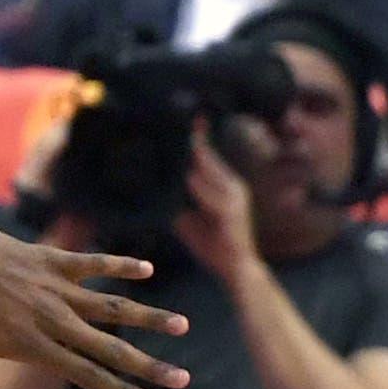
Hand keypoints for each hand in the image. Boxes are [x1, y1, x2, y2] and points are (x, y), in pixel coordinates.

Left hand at [0, 220, 188, 388]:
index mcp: (33, 346)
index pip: (86, 374)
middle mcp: (52, 319)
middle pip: (110, 346)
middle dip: (149, 365)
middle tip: (184, 378)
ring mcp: (54, 287)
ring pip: (111, 304)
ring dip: (148, 316)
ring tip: (181, 324)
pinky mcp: (50, 259)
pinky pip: (93, 262)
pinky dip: (120, 264)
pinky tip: (148, 269)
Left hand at [172, 130, 259, 282]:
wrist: (237, 271)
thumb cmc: (212, 243)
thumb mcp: (188, 218)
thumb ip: (176, 200)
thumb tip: (150, 186)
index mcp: (223, 184)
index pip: (205, 154)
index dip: (195, 136)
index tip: (184, 117)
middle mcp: (231, 186)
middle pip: (207, 156)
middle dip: (191, 139)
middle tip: (173, 118)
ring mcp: (234, 198)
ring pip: (210, 171)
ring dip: (193, 156)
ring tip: (176, 139)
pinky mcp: (232, 214)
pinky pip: (213, 196)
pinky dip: (200, 186)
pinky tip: (187, 176)